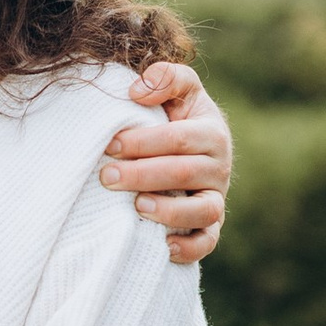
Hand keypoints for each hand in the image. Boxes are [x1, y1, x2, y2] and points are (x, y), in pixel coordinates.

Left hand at [101, 62, 231, 264]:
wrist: (187, 153)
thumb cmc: (174, 118)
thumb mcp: (177, 91)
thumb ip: (166, 77)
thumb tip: (137, 90)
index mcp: (211, 132)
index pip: (180, 138)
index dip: (144, 141)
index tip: (110, 144)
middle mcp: (219, 167)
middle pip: (185, 173)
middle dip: (143, 174)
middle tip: (106, 176)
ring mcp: (216, 199)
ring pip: (204, 210)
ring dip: (170, 211)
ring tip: (137, 206)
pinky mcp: (210, 227)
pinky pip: (207, 242)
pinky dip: (189, 247)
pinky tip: (162, 245)